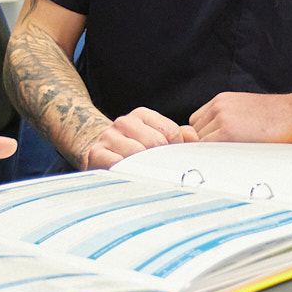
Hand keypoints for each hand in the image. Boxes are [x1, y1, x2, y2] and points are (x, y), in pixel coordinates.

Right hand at [77, 106, 193, 169]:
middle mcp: (124, 122)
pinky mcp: (97, 153)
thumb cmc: (135, 148)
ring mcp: (109, 137)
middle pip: (156, 143)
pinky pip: (118, 165)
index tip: (171, 159)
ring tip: (145, 174)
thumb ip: (180, 136)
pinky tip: (130, 176)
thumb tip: (194, 139)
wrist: (100, 154)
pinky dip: (127, 173)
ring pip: (138, 154)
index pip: (171, 132)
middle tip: (159, 170)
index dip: (176, 149)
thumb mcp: (157, 137)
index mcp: (141, 115)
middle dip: (162, 160)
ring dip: (145, 168)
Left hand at [188, 92, 291, 144]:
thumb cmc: (275, 116)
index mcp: (222, 100)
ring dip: (212, 149)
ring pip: (200, 141)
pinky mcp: (227, 132)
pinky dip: (213, 154)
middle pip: (196, 132)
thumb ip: (226, 118)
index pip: (196, 122)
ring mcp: (222, 118)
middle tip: (226, 150)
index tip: (216, 143)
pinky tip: (231, 155)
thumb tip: (210, 137)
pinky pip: (207, 147)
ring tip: (233, 151)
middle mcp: (219, 106)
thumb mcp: (245, 109)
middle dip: (207, 142)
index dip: (204, 135)